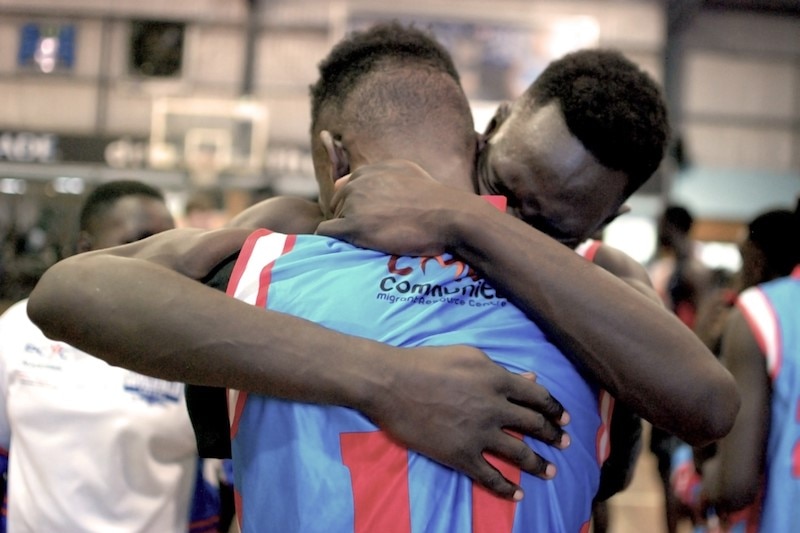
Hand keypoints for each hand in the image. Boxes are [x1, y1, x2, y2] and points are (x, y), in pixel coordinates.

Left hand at [316, 159, 479, 255]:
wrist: (447, 216)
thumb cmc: (434, 199)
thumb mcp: (408, 172)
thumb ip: (382, 173)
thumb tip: (358, 178)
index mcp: (369, 171)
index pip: (345, 189)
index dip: (355, 207)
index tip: (370, 221)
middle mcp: (357, 183)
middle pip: (337, 205)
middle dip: (348, 219)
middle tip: (369, 236)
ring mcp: (353, 204)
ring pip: (333, 220)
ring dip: (344, 233)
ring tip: (365, 244)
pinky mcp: (354, 226)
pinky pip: (326, 233)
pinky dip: (332, 242)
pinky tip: (348, 248)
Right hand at [364, 343, 569, 499]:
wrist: (390, 383)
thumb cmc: (425, 362)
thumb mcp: (467, 355)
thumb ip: (500, 369)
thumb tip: (530, 378)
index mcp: (497, 379)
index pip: (537, 396)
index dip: (555, 408)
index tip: (564, 417)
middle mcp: (494, 407)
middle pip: (534, 425)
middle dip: (554, 436)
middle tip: (565, 443)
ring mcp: (478, 433)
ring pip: (519, 453)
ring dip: (539, 464)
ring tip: (550, 472)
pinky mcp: (460, 455)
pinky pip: (490, 476)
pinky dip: (507, 488)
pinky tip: (518, 494)